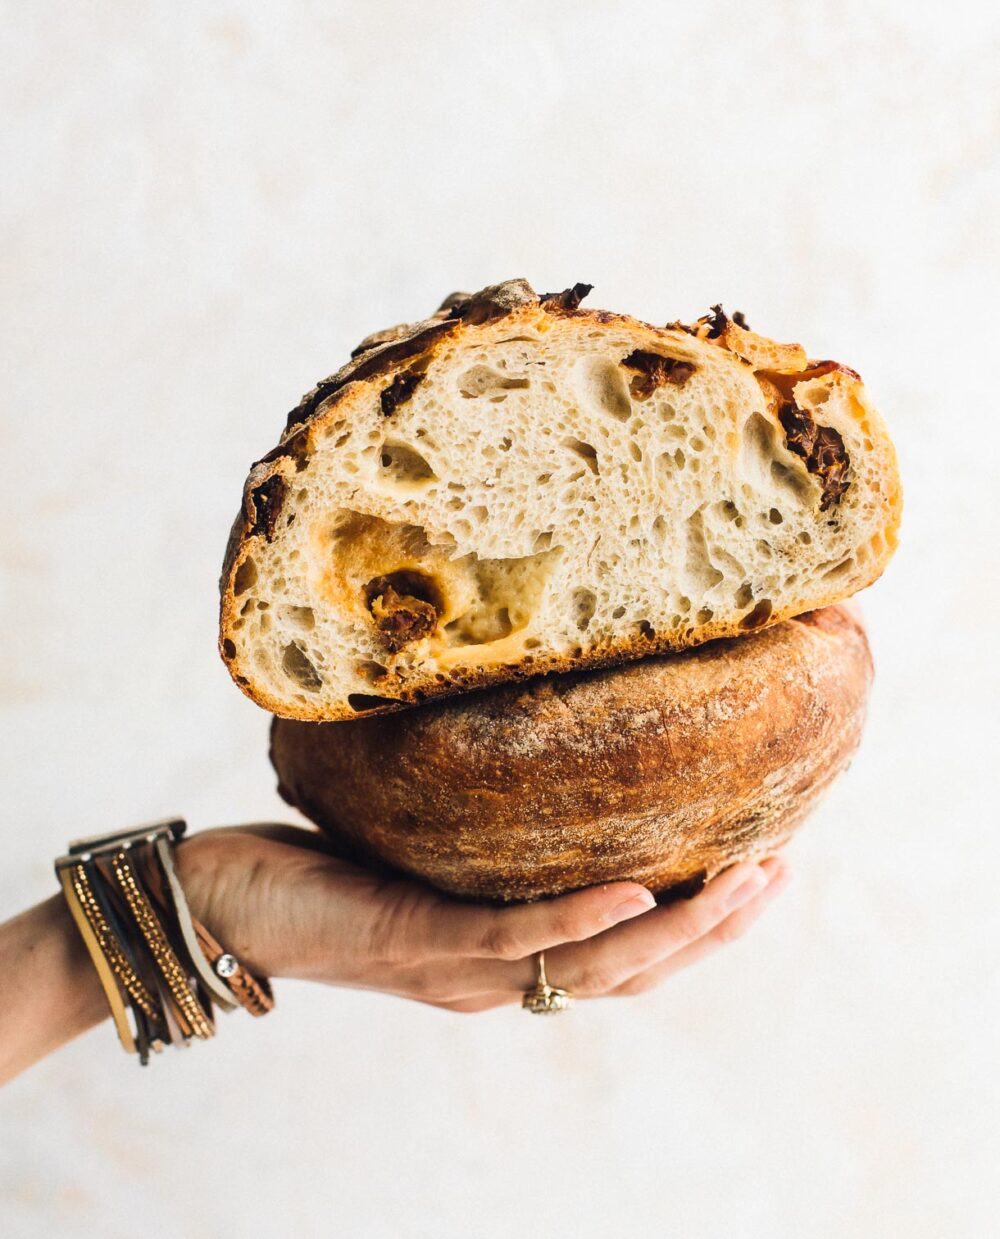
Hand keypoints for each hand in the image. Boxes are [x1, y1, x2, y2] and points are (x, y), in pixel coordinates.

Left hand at [176, 826, 790, 1010]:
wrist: (218, 905)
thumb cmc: (319, 865)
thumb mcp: (420, 844)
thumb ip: (481, 823)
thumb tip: (540, 752)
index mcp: (501, 956)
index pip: (623, 956)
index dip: (700, 928)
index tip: (765, 870)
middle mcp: (491, 978)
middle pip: (628, 972)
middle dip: (715, 931)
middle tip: (784, 871)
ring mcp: (455, 968)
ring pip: (589, 964)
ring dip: (676, 929)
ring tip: (747, 881)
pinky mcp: (412, 940)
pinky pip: (508, 936)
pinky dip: (578, 918)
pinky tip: (635, 890)